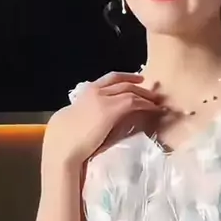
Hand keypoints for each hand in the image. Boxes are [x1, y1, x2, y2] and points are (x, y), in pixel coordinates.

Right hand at [44, 72, 162, 166]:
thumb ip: (88, 112)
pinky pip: (134, 102)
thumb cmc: (66, 137)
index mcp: (87, 91)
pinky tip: (154, 109)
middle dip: (139, 85)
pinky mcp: (112, 109)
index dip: (126, 77)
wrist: (63, 143)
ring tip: (157, 101)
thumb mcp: (77, 118)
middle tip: (152, 91)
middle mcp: (96, 90)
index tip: (137, 79)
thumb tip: (97, 117)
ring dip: (146, 95)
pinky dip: (146, 104)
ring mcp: (104, 98)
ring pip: (131, 90)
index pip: (110, 78)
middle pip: (123, 82)